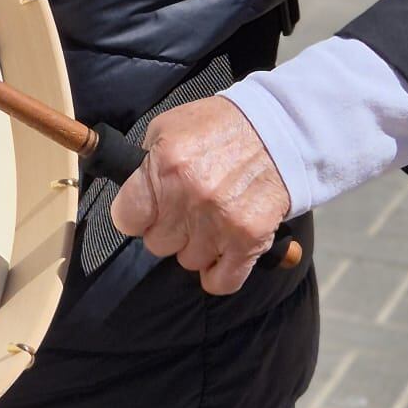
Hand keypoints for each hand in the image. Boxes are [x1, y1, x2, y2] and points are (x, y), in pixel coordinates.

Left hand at [109, 96, 291, 296]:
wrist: (281, 130)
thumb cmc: (222, 126)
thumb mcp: (169, 127)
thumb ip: (145, 161)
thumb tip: (134, 188)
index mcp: (166, 166)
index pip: (126, 218)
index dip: (135, 215)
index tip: (146, 210)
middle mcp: (190, 198)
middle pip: (156, 244)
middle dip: (167, 229)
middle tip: (185, 211)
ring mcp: (220, 222)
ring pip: (188, 261)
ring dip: (196, 246)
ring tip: (210, 222)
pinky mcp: (249, 240)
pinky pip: (221, 281)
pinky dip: (218, 275)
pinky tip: (220, 256)